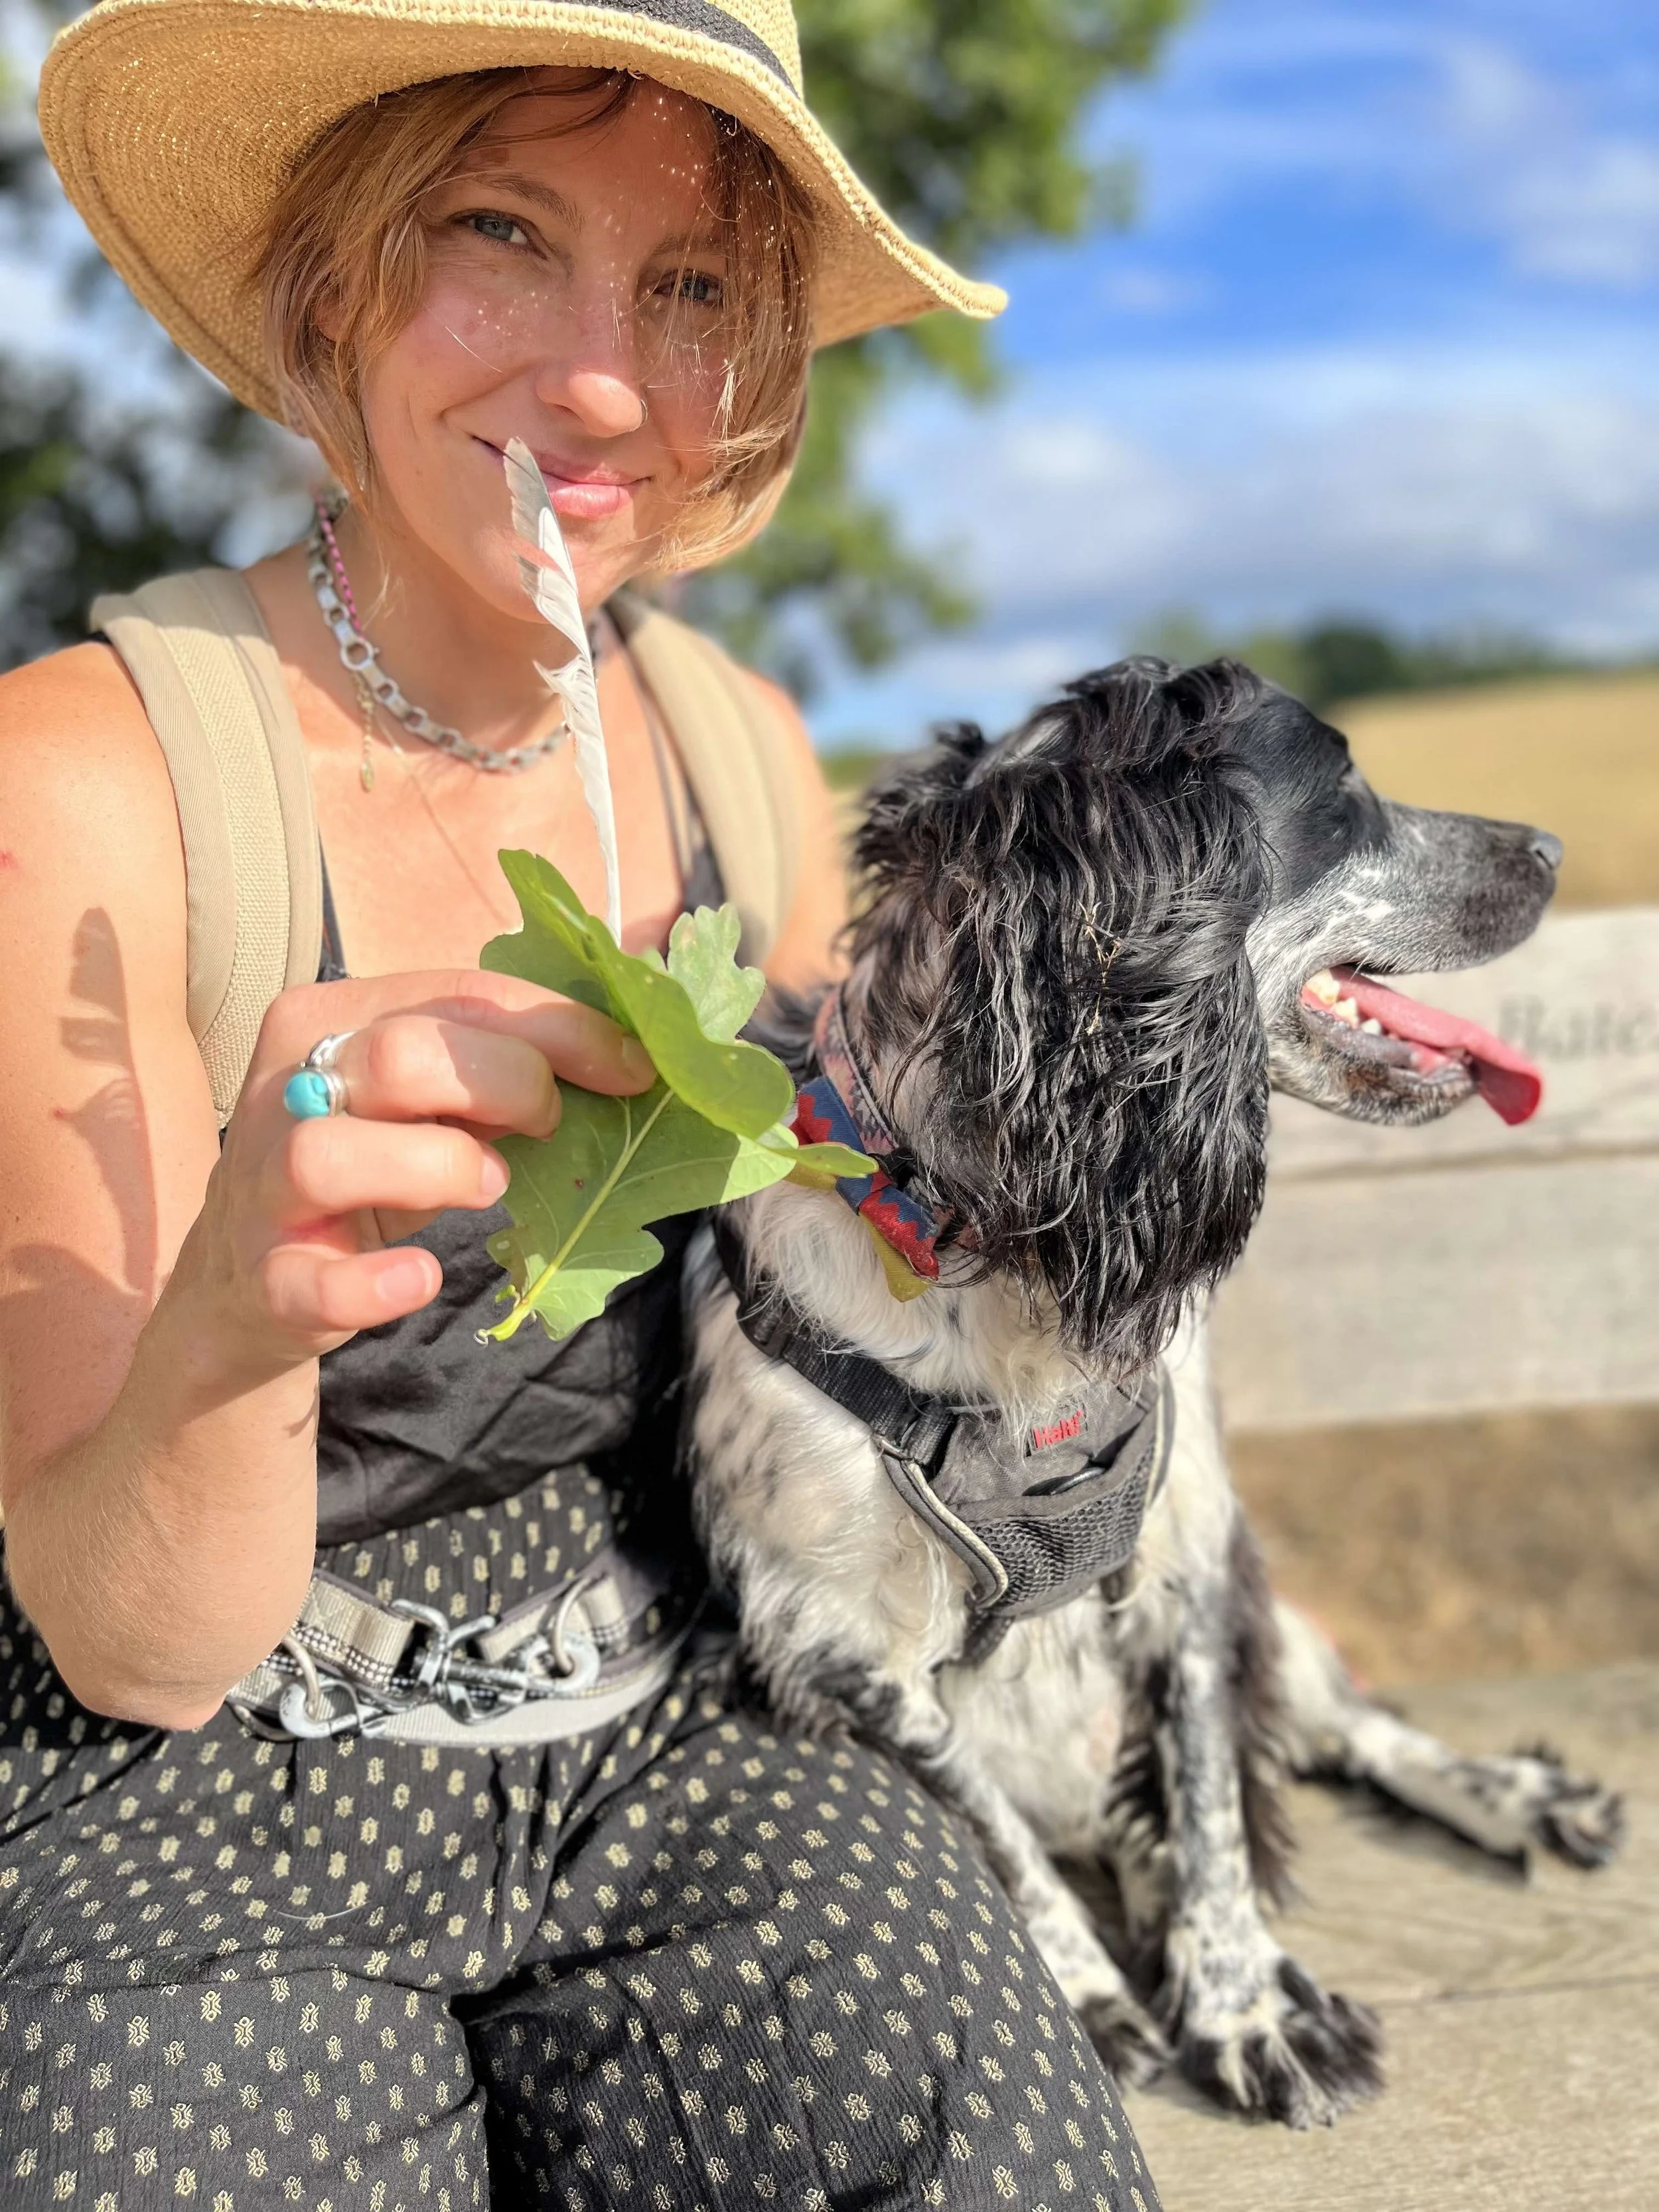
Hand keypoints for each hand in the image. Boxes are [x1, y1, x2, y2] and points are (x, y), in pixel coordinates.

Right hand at [166, 969, 654, 1382]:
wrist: (252, 1275)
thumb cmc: (371, 1166)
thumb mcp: (429, 1097)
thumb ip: (500, 1063)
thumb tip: (623, 1049)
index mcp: (331, 1018)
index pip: (457, 995)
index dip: (561, 1029)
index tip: (633, 1068)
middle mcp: (284, 1088)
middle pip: (399, 1056)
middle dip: (506, 1085)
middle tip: (546, 1126)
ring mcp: (264, 1186)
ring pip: (332, 1153)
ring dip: (439, 1168)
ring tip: (486, 1185)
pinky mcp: (264, 1279)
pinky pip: (313, 1281)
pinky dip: (377, 1283)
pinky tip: (420, 1277)